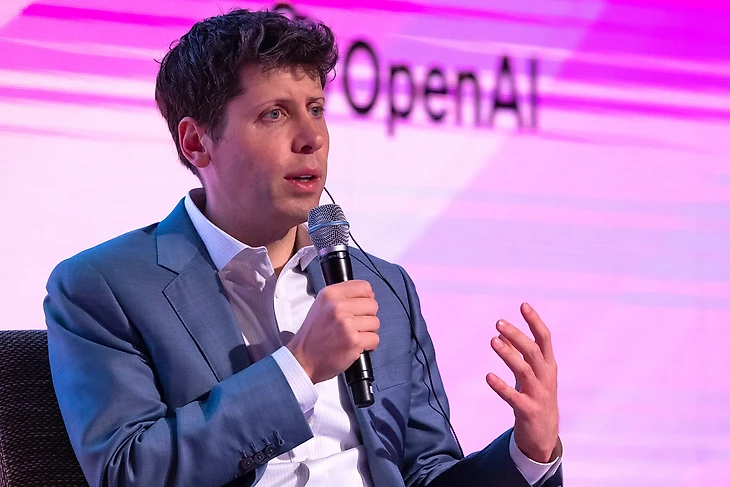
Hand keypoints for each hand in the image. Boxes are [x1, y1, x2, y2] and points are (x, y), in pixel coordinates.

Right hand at [287, 280, 379, 383]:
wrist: (303, 360)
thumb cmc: (312, 337)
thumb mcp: (320, 306)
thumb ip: (341, 297)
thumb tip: (367, 295)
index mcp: (330, 295)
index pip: (364, 287)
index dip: (367, 298)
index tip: (362, 306)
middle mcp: (338, 307)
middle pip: (372, 305)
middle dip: (367, 316)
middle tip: (355, 325)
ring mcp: (346, 324)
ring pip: (375, 322)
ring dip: (368, 332)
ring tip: (353, 336)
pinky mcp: (354, 341)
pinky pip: (375, 339)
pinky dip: (369, 345)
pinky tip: (356, 346)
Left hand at [486, 303, 558, 462]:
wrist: (544, 436)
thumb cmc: (536, 397)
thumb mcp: (531, 373)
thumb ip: (517, 354)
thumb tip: (499, 334)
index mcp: (548, 365)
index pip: (545, 339)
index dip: (534, 322)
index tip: (523, 305)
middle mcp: (546, 377)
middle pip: (533, 352)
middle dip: (517, 335)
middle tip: (498, 322)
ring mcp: (539, 395)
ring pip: (525, 371)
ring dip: (508, 355)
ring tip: (492, 341)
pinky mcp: (529, 411)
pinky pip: (514, 398)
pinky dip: (501, 386)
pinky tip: (488, 377)